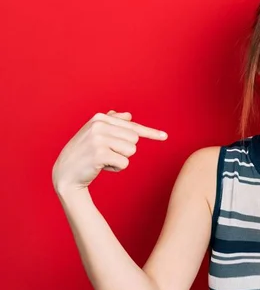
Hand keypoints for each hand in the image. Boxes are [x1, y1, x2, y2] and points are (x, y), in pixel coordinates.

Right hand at [52, 110, 167, 193]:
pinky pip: (125, 163)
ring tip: (103, 159)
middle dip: (124, 150)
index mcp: (100, 118)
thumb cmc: (84, 154)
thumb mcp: (95, 135)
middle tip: (106, 154)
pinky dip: (116, 168)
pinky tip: (101, 167)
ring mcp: (98, 138)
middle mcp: (99, 125)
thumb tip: (128, 115)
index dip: (151, 133)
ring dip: (120, 159)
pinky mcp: (100, 153)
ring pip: (131, 150)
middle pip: (134, 139)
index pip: (132, 126)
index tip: (165, 137)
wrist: (65, 174)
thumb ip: (112, 124)